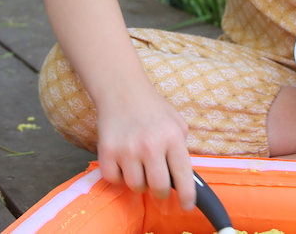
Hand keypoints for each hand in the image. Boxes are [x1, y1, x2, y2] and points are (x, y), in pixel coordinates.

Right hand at [94, 84, 195, 209]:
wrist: (122, 90)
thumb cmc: (153, 109)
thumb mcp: (178, 123)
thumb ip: (182, 149)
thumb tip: (185, 178)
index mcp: (172, 137)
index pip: (184, 177)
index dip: (188, 197)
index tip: (187, 206)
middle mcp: (150, 145)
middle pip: (159, 188)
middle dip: (161, 191)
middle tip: (159, 185)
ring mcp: (127, 149)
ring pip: (136, 186)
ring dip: (139, 182)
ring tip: (140, 166)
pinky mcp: (107, 151)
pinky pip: (114, 180)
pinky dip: (119, 176)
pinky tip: (124, 162)